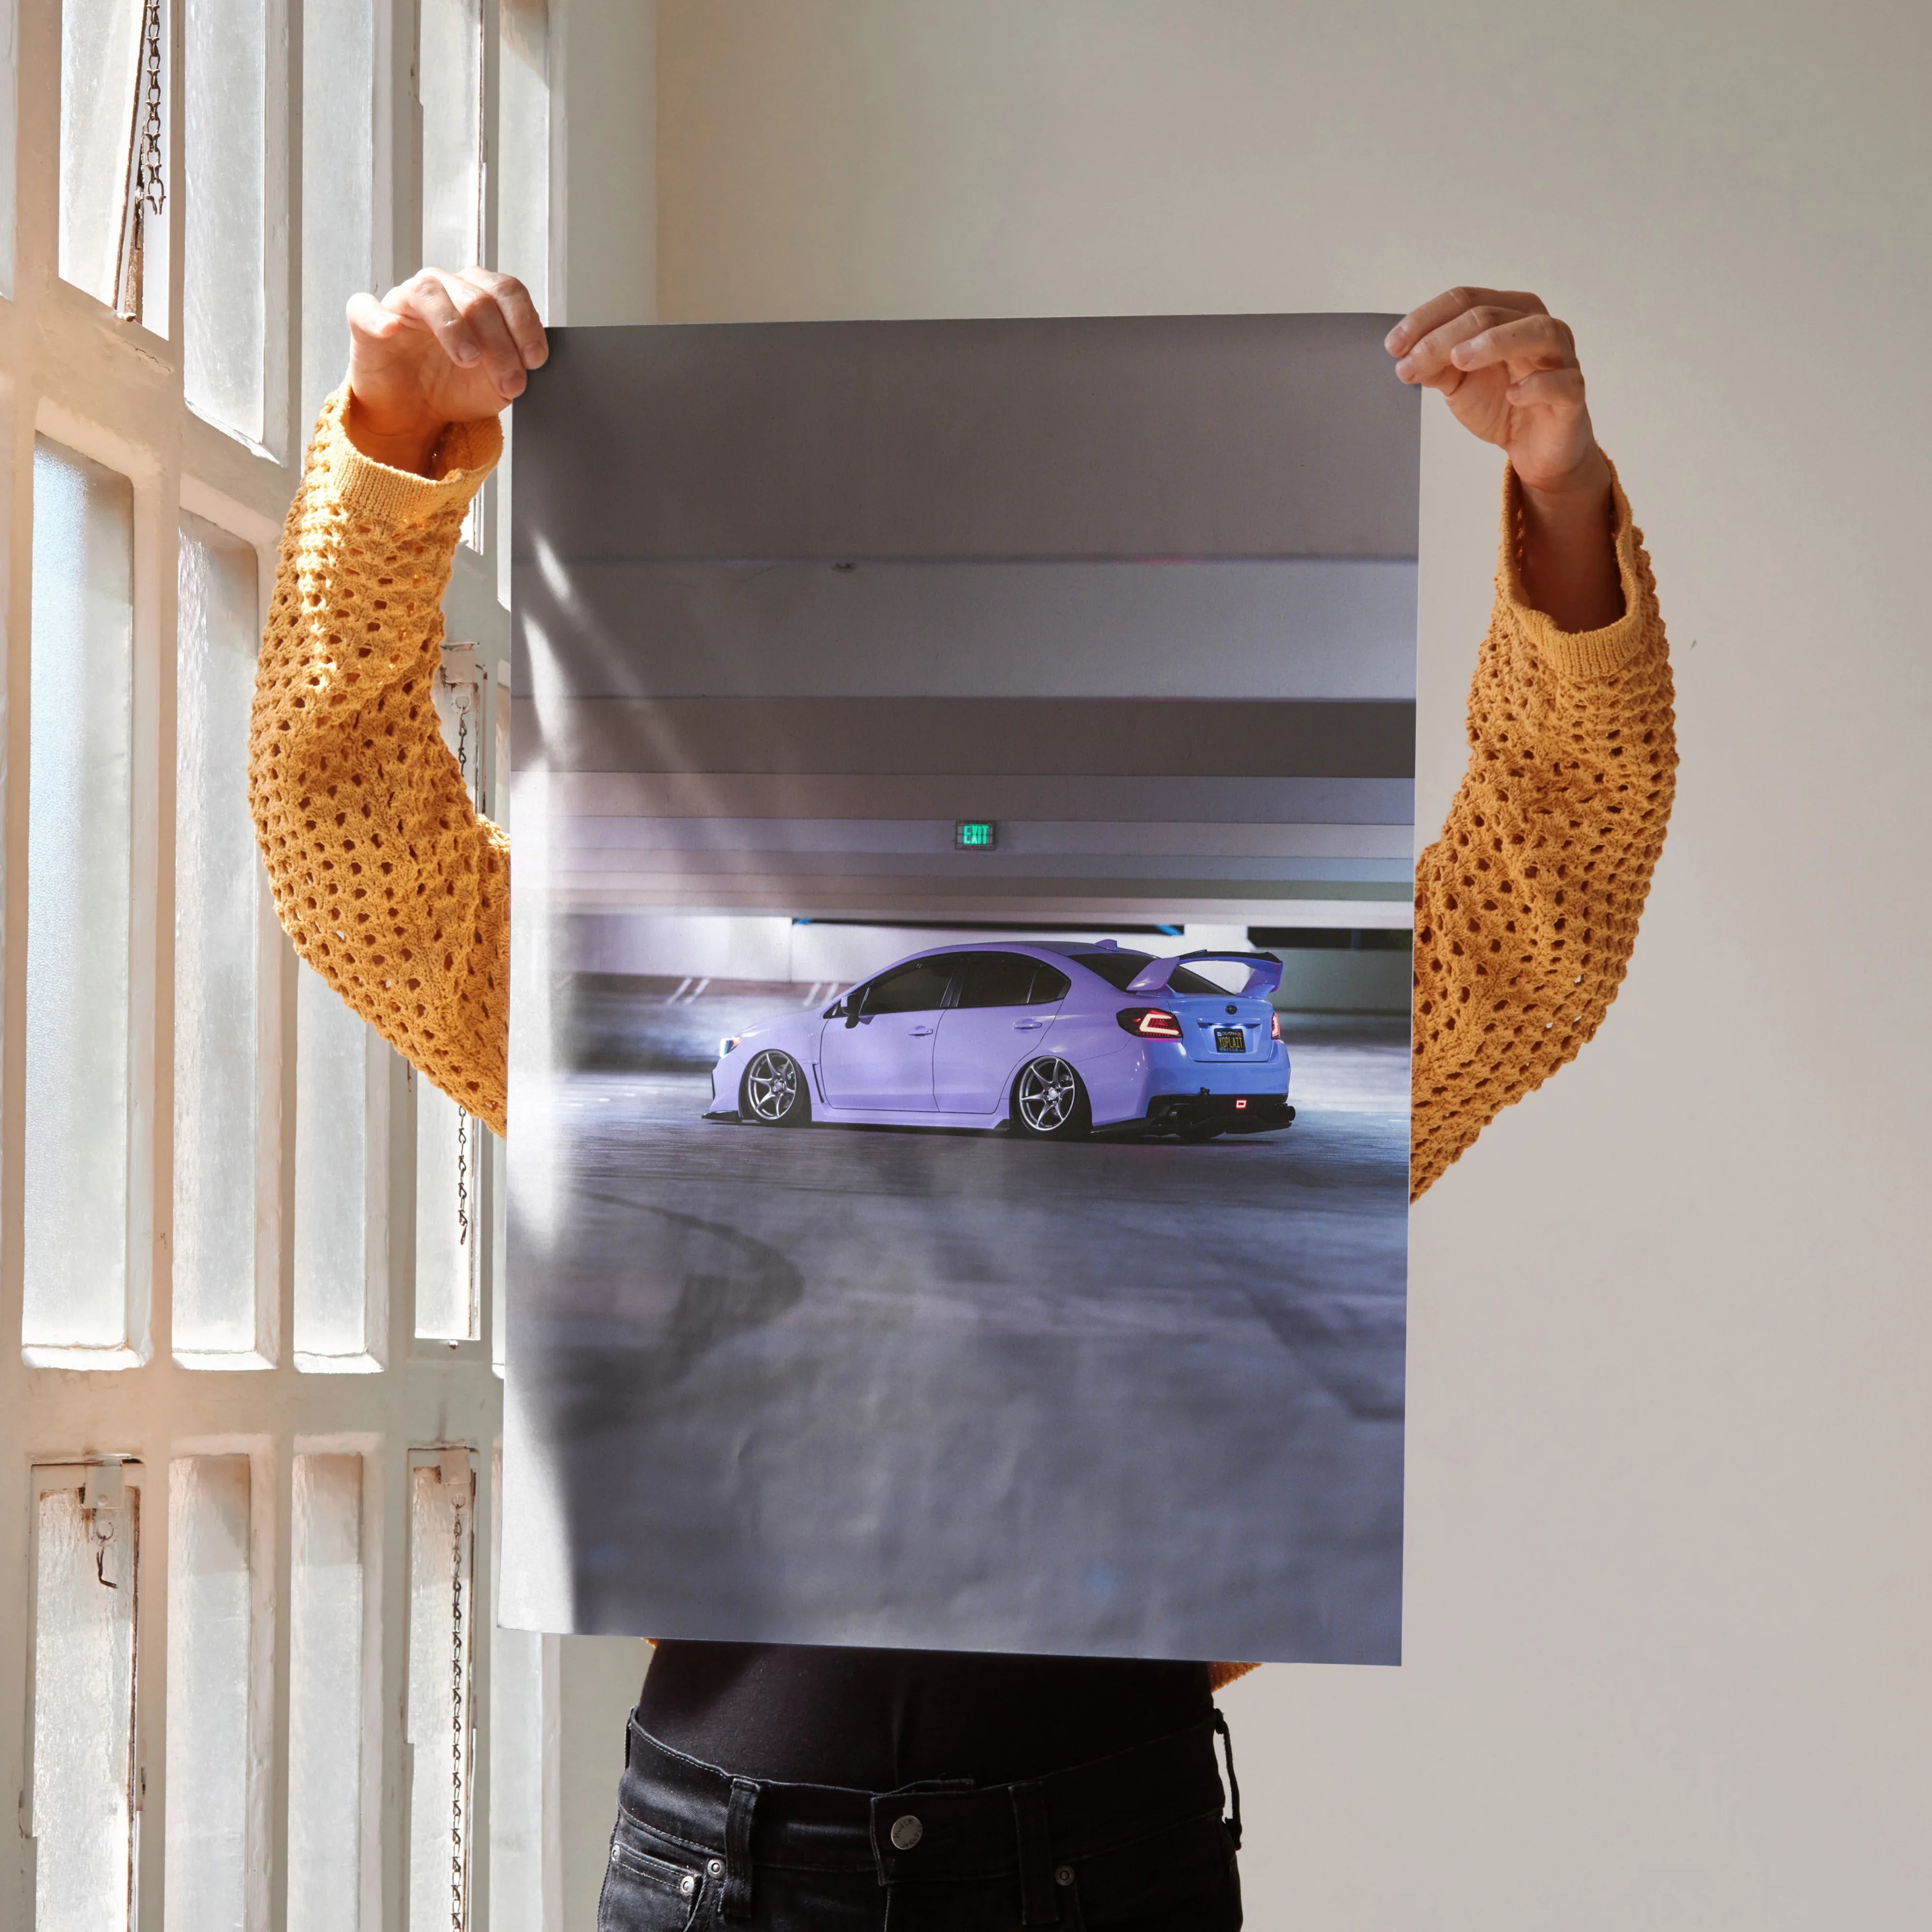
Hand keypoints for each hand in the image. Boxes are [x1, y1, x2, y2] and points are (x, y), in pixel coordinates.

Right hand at [344, 267, 547, 473]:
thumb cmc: (455, 387)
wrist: (414, 413)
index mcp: (478, 296)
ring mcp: (404, 301)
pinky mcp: (367, 321)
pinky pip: (366, 308)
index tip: (535, 360)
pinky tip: (391, 330)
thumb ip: (515, 367)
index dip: (525, 323)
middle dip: (499, 343)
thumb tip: (528, 363)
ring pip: (429, 292)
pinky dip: (378, 317)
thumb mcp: (497, 384)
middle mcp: (443, 289)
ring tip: (468, 360)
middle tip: (509, 380)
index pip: (507, 291)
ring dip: (454, 327)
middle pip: (476, 297)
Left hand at [1388, 287, 1621, 628]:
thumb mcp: (1458, 383)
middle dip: (1444, 337)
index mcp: (1508, 314)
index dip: (1426, 319)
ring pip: (1536, 332)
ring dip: (1494, 342)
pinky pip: (1562, 382)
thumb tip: (1405, 356)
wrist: (1534, 448)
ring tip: (1459, 360)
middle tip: (1411, 362)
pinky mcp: (1572, 393)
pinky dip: (1537, 384)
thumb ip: (1435, 365)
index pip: (1466, 300)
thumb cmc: (1501, 403)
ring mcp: (1561, 357)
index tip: (1393, 346)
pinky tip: (1512, 394)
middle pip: (1491, 314)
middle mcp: (1537, 326)